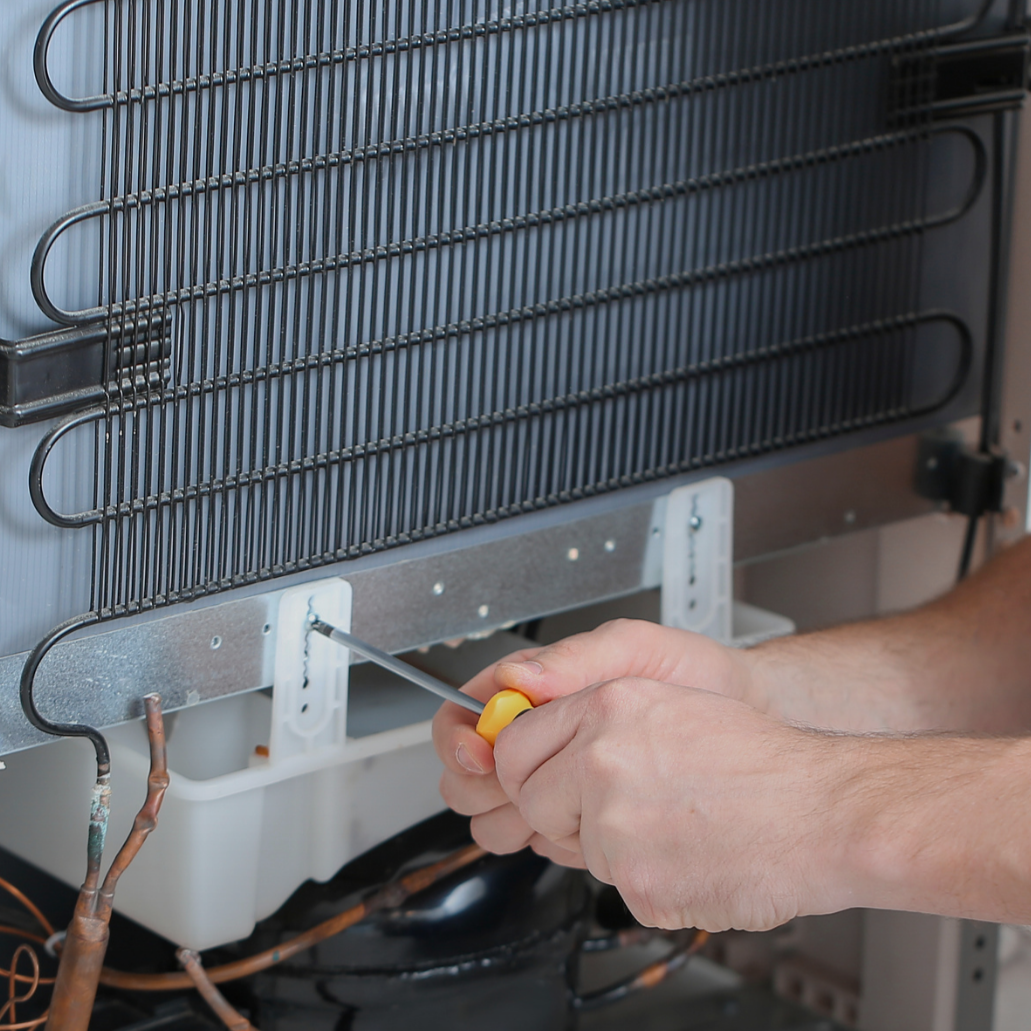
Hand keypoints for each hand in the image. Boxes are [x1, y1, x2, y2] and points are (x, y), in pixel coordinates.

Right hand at [433, 620, 754, 866]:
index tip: (478, 755)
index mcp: (534, 690)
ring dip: (515, 820)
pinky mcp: (581, 817)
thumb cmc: (690, 674)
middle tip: (521, 788)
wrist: (742, 716)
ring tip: (562, 807)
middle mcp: (538, 737)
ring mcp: (557, 780)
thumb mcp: (634, 649)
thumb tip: (515, 677)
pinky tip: (588, 826)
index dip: (459, 740)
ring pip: (495, 816)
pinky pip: (541, 840)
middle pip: (467, 775)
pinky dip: (555, 840)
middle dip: (483, 788)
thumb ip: (574, 659)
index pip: (462, 716)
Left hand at [483, 678, 859, 932]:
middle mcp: (602, 759)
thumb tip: (541, 745)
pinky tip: (693, 854)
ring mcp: (615, 823)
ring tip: (676, 826)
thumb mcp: (669, 704)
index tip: (539, 778)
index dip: (525, 768)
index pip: (515, 744)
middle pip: (529, 800)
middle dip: (561, 813)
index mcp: (609, 706)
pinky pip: (617, 886)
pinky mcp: (636, 881)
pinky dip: (651, 880)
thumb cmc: (762, 761)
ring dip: (614, 846)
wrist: (824, 811)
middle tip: (616, 810)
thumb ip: (596, 721)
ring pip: (576, 847)